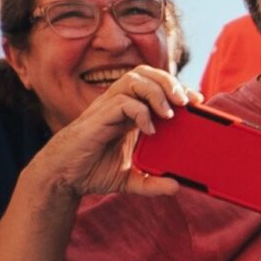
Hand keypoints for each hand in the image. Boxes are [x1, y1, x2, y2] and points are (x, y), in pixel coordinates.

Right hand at [29, 66, 194, 199]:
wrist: (63, 176)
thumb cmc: (92, 171)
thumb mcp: (131, 180)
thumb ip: (153, 183)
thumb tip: (176, 187)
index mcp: (130, 112)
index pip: (156, 86)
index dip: (177, 88)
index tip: (197, 102)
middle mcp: (119, 104)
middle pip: (147, 73)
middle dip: (170, 82)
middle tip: (188, 102)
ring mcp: (107, 107)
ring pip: (134, 79)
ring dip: (157, 91)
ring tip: (170, 113)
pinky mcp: (98, 116)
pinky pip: (122, 101)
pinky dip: (140, 111)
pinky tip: (149, 130)